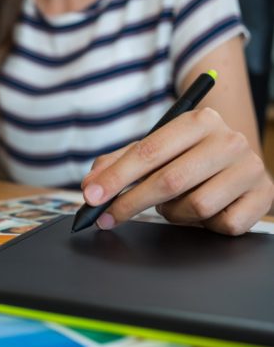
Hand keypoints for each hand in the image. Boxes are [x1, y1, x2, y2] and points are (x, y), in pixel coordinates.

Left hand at [81, 108, 273, 235]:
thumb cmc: (188, 157)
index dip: (116, 177)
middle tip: (107, 218)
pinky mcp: (264, 196)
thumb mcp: (154, 151)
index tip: (91, 196)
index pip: (148, 151)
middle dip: (130, 203)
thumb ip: (119, 164)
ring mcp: (250, 168)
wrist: (238, 163)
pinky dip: (204, 226)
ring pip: (197, 206)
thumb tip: (91, 185)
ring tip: (173, 204)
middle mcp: (228, 140)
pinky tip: (203, 213)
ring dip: (173, 213)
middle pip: (170, 180)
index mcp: (198, 121)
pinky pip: (223, 224)